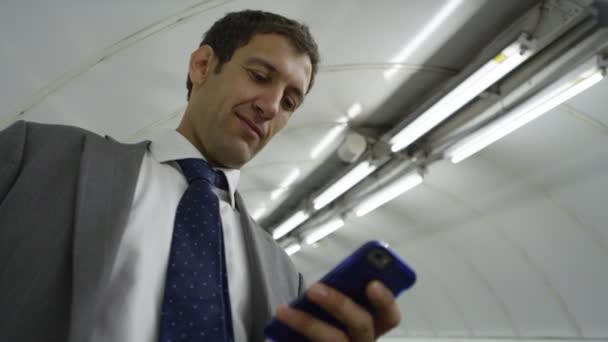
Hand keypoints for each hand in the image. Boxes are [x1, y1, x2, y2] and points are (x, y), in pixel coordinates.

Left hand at [273, 280, 400, 340]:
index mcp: (371, 329)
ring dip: (306, 322)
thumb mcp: (333, 312)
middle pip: (361, 326)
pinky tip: (271, 336)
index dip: (386, 300)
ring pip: (332, 341)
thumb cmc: (323, 327)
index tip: (373, 283)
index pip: (390, 317)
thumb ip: (336, 300)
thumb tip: (321, 286)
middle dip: (339, 304)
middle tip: (314, 288)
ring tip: (283, 310)